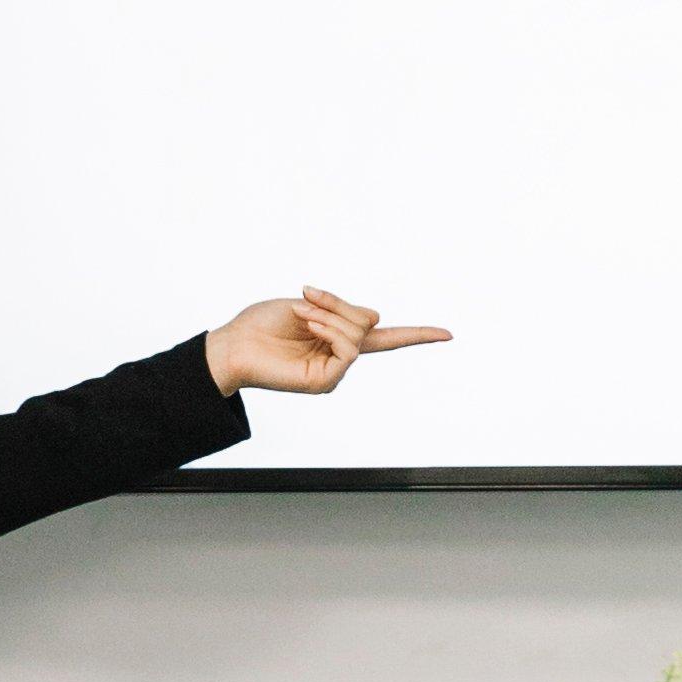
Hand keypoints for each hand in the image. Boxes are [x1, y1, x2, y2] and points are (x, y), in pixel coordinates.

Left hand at [207, 291, 448, 396]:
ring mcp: (334, 372)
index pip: (385, 337)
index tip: (448, 334)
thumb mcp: (310, 306)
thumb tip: (376, 317)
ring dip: (329, 314)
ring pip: (358, 333)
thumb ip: (345, 312)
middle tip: (305, 299)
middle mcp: (340, 357)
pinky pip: (346, 348)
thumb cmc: (262, 325)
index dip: (417, 335)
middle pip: (368, 322)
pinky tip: (308, 326)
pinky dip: (329, 329)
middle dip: (339, 303)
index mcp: (338, 338)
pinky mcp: (325, 382)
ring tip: (300, 313)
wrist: (232, 345)